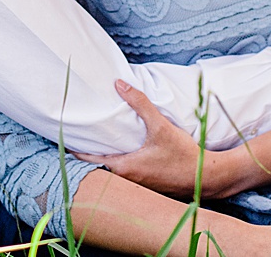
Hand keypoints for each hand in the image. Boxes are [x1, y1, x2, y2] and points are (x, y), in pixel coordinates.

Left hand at [77, 81, 207, 196]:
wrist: (207, 177)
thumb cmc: (183, 154)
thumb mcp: (160, 125)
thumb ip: (139, 103)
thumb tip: (118, 83)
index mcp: (126, 168)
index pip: (91, 160)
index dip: (76, 150)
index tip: (63, 140)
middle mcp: (129, 181)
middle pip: (100, 168)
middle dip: (88, 154)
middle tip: (78, 137)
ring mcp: (140, 186)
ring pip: (113, 173)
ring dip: (104, 160)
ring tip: (96, 142)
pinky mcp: (150, 186)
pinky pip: (127, 177)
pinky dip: (119, 165)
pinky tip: (123, 152)